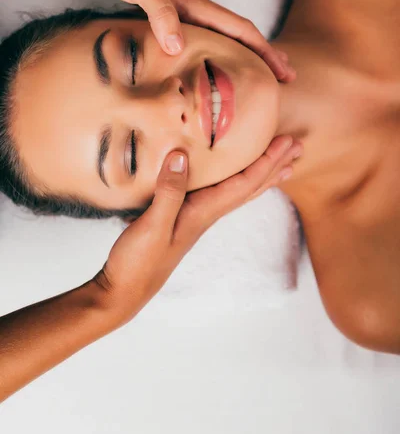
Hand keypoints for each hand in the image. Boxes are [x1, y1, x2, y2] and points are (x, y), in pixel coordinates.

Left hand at [88, 0, 295, 82]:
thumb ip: (159, 12)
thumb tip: (179, 46)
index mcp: (195, 4)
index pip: (241, 30)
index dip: (264, 50)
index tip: (284, 70)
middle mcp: (196, 8)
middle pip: (241, 34)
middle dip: (265, 55)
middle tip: (285, 78)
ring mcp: (185, 11)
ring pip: (225, 37)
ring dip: (246, 54)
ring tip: (259, 74)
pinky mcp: (171, 14)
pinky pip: (205, 37)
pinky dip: (220, 51)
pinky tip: (214, 62)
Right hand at [92, 134, 302, 323]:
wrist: (125, 290)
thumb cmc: (138, 262)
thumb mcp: (151, 225)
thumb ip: (168, 192)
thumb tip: (181, 156)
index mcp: (204, 212)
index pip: (245, 184)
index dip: (267, 161)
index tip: (287, 142)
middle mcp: (207, 214)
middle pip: (250, 188)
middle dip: (274, 166)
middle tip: (298, 146)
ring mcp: (197, 217)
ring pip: (239, 192)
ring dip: (262, 176)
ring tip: (282, 165)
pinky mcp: (184, 218)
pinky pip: (220, 195)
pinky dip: (236, 183)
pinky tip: (233, 180)